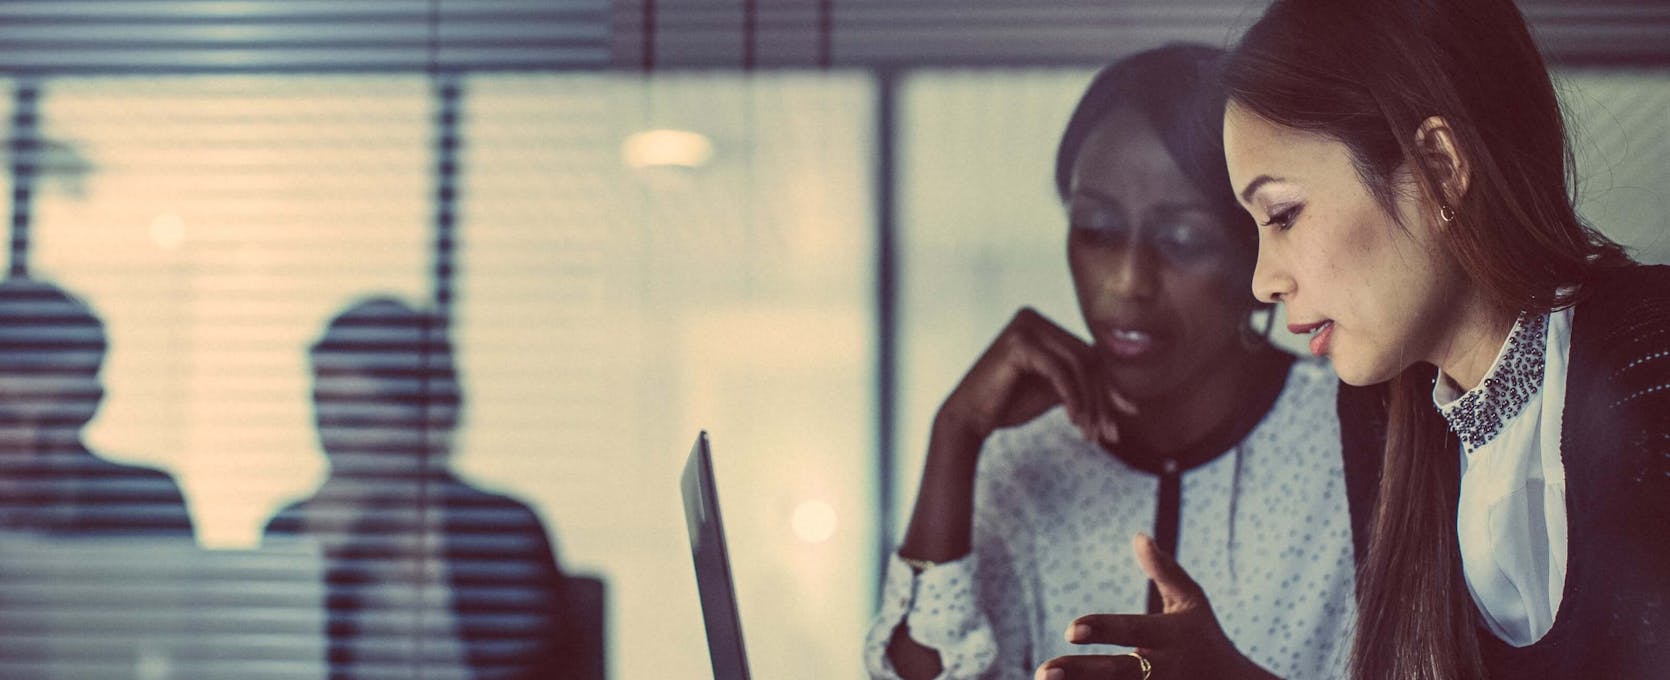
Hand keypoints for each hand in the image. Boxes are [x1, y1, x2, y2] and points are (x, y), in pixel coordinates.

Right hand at [938, 308, 1135, 446]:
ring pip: (1078, 365)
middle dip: (1102, 399)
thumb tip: (1129, 400)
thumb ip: (1083, 385)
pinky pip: (1059, 371)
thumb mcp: (1054, 391)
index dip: (1109, 387)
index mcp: (1042, 324)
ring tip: (1092, 434)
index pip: (1088, 354)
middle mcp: (1034, 318)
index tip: (1126, 416)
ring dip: (1090, 403)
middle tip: (1110, 433)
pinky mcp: (1019, 342)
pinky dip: (1072, 398)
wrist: (970, 418)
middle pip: (1086, 358)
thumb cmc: (1009, 404)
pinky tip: (1075, 422)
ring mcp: (1026, 326)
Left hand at [1034, 534, 1278, 679]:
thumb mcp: (1191, 602)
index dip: (1104, 629)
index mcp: (1171, 636)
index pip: (1133, 630)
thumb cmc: (1205, 637)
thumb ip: (1164, 571)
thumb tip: (1138, 535)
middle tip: (1044, 671)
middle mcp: (1164, 669)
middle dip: (1081, 673)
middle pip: (1118, 672)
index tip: (1071, 629)